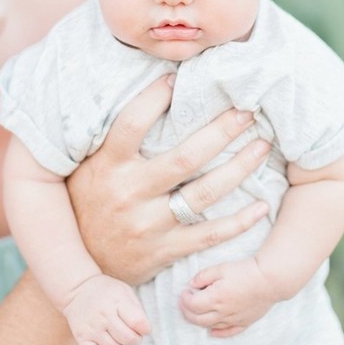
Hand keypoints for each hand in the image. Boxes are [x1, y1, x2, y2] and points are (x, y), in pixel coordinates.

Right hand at [63, 275, 150, 344]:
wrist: (77, 288)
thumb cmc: (107, 291)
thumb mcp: (124, 291)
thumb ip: (137, 309)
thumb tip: (145, 331)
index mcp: (117, 301)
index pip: (138, 322)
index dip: (146, 328)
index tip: (144, 327)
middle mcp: (104, 315)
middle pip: (128, 338)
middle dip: (136, 339)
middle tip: (134, 333)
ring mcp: (92, 328)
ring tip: (119, 336)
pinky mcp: (82, 338)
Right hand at [68, 75, 270, 284]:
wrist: (81, 265)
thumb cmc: (89, 202)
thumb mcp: (90, 166)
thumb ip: (113, 138)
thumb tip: (148, 93)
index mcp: (108, 165)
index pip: (132, 123)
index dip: (154, 97)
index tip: (178, 78)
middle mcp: (129, 193)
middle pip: (185, 157)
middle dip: (222, 131)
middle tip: (249, 112)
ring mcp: (148, 225)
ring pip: (203, 194)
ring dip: (238, 169)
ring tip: (262, 148)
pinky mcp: (164, 251)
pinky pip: (208, 235)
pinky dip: (238, 222)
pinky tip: (261, 206)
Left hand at [179, 258, 276, 337]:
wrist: (269, 280)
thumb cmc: (245, 271)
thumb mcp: (221, 268)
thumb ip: (203, 276)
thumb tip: (191, 284)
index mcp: (215, 298)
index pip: (192, 305)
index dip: (184, 299)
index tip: (184, 291)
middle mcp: (222, 312)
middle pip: (198, 319)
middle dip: (187, 312)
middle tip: (184, 303)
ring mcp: (233, 319)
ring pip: (211, 326)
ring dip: (199, 321)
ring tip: (195, 311)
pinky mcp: (244, 322)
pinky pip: (229, 332)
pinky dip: (218, 333)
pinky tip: (212, 331)